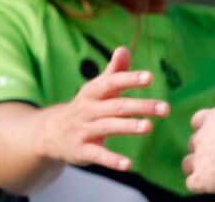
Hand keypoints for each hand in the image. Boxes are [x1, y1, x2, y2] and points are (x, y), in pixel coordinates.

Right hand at [35, 47, 167, 171]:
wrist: (49, 133)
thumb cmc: (84, 107)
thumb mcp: (96, 88)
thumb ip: (114, 71)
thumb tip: (124, 49)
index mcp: (93, 92)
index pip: (112, 82)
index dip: (130, 79)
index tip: (150, 77)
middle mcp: (88, 110)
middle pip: (116, 106)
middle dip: (141, 106)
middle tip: (165, 108)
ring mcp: (83, 130)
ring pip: (108, 127)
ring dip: (128, 127)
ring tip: (148, 127)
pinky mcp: (81, 151)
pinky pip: (98, 156)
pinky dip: (113, 160)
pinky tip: (129, 165)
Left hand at [184, 105, 214, 193]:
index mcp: (214, 118)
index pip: (198, 120)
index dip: (205, 128)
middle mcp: (202, 136)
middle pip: (194, 142)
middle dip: (204, 149)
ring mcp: (198, 157)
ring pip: (187, 163)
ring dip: (197, 167)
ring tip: (213, 173)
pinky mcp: (199, 178)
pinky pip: (192, 183)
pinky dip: (201, 185)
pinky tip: (214, 185)